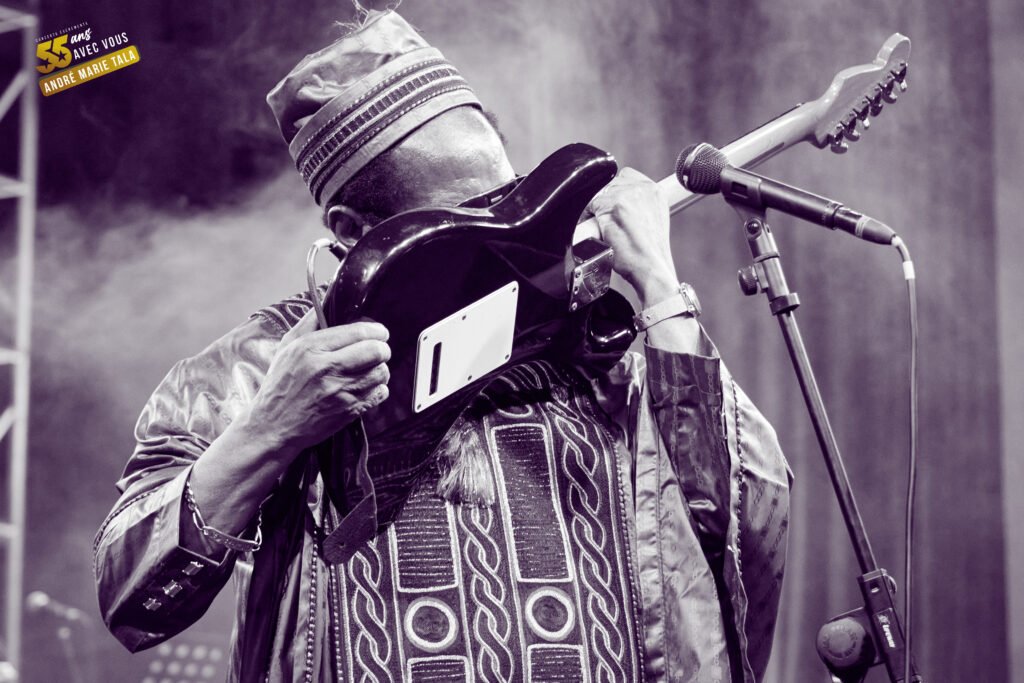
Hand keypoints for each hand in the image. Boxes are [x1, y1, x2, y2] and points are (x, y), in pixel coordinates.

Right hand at [243, 309, 390, 456]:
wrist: (273, 426)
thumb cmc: (279, 386)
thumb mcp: (287, 347)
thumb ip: (309, 322)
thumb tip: (326, 300)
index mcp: (311, 348)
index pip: (358, 332)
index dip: (376, 331)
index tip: (378, 333)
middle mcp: (327, 368)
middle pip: (377, 351)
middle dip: (382, 348)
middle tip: (378, 350)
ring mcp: (340, 391)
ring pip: (381, 372)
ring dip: (380, 369)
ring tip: (369, 369)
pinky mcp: (349, 411)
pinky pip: (380, 394)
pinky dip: (378, 389)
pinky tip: (366, 387)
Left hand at [587, 167, 678, 305]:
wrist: (651, 268)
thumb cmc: (650, 252)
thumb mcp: (653, 219)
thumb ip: (639, 205)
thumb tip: (621, 203)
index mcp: (655, 190)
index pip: (626, 177)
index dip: (614, 193)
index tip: (613, 207)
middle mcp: (643, 188)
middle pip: (609, 184)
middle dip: (605, 202)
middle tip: (608, 222)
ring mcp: (628, 195)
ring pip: (599, 195)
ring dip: (598, 211)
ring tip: (605, 228)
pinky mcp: (614, 206)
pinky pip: (591, 206)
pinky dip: (590, 219)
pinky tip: (600, 231)